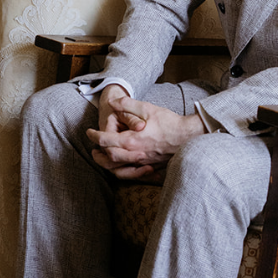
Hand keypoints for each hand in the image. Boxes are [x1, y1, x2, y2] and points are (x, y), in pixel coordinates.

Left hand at [87, 95, 204, 179]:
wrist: (188, 136)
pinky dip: (123, 172)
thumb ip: (127, 104)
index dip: (94, 136)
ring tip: (104, 158)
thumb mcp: (147, 108)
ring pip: (119, 169)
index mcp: (131, 140)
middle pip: (110, 158)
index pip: (106, 140)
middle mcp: (135, 154)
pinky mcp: (151, 166)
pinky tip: (123, 167)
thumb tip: (112, 103)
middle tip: (93, 148)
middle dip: (99, 153)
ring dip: (108, 165)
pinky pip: (132, 174)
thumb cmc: (168, 122)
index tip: (89, 132)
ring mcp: (143, 162)